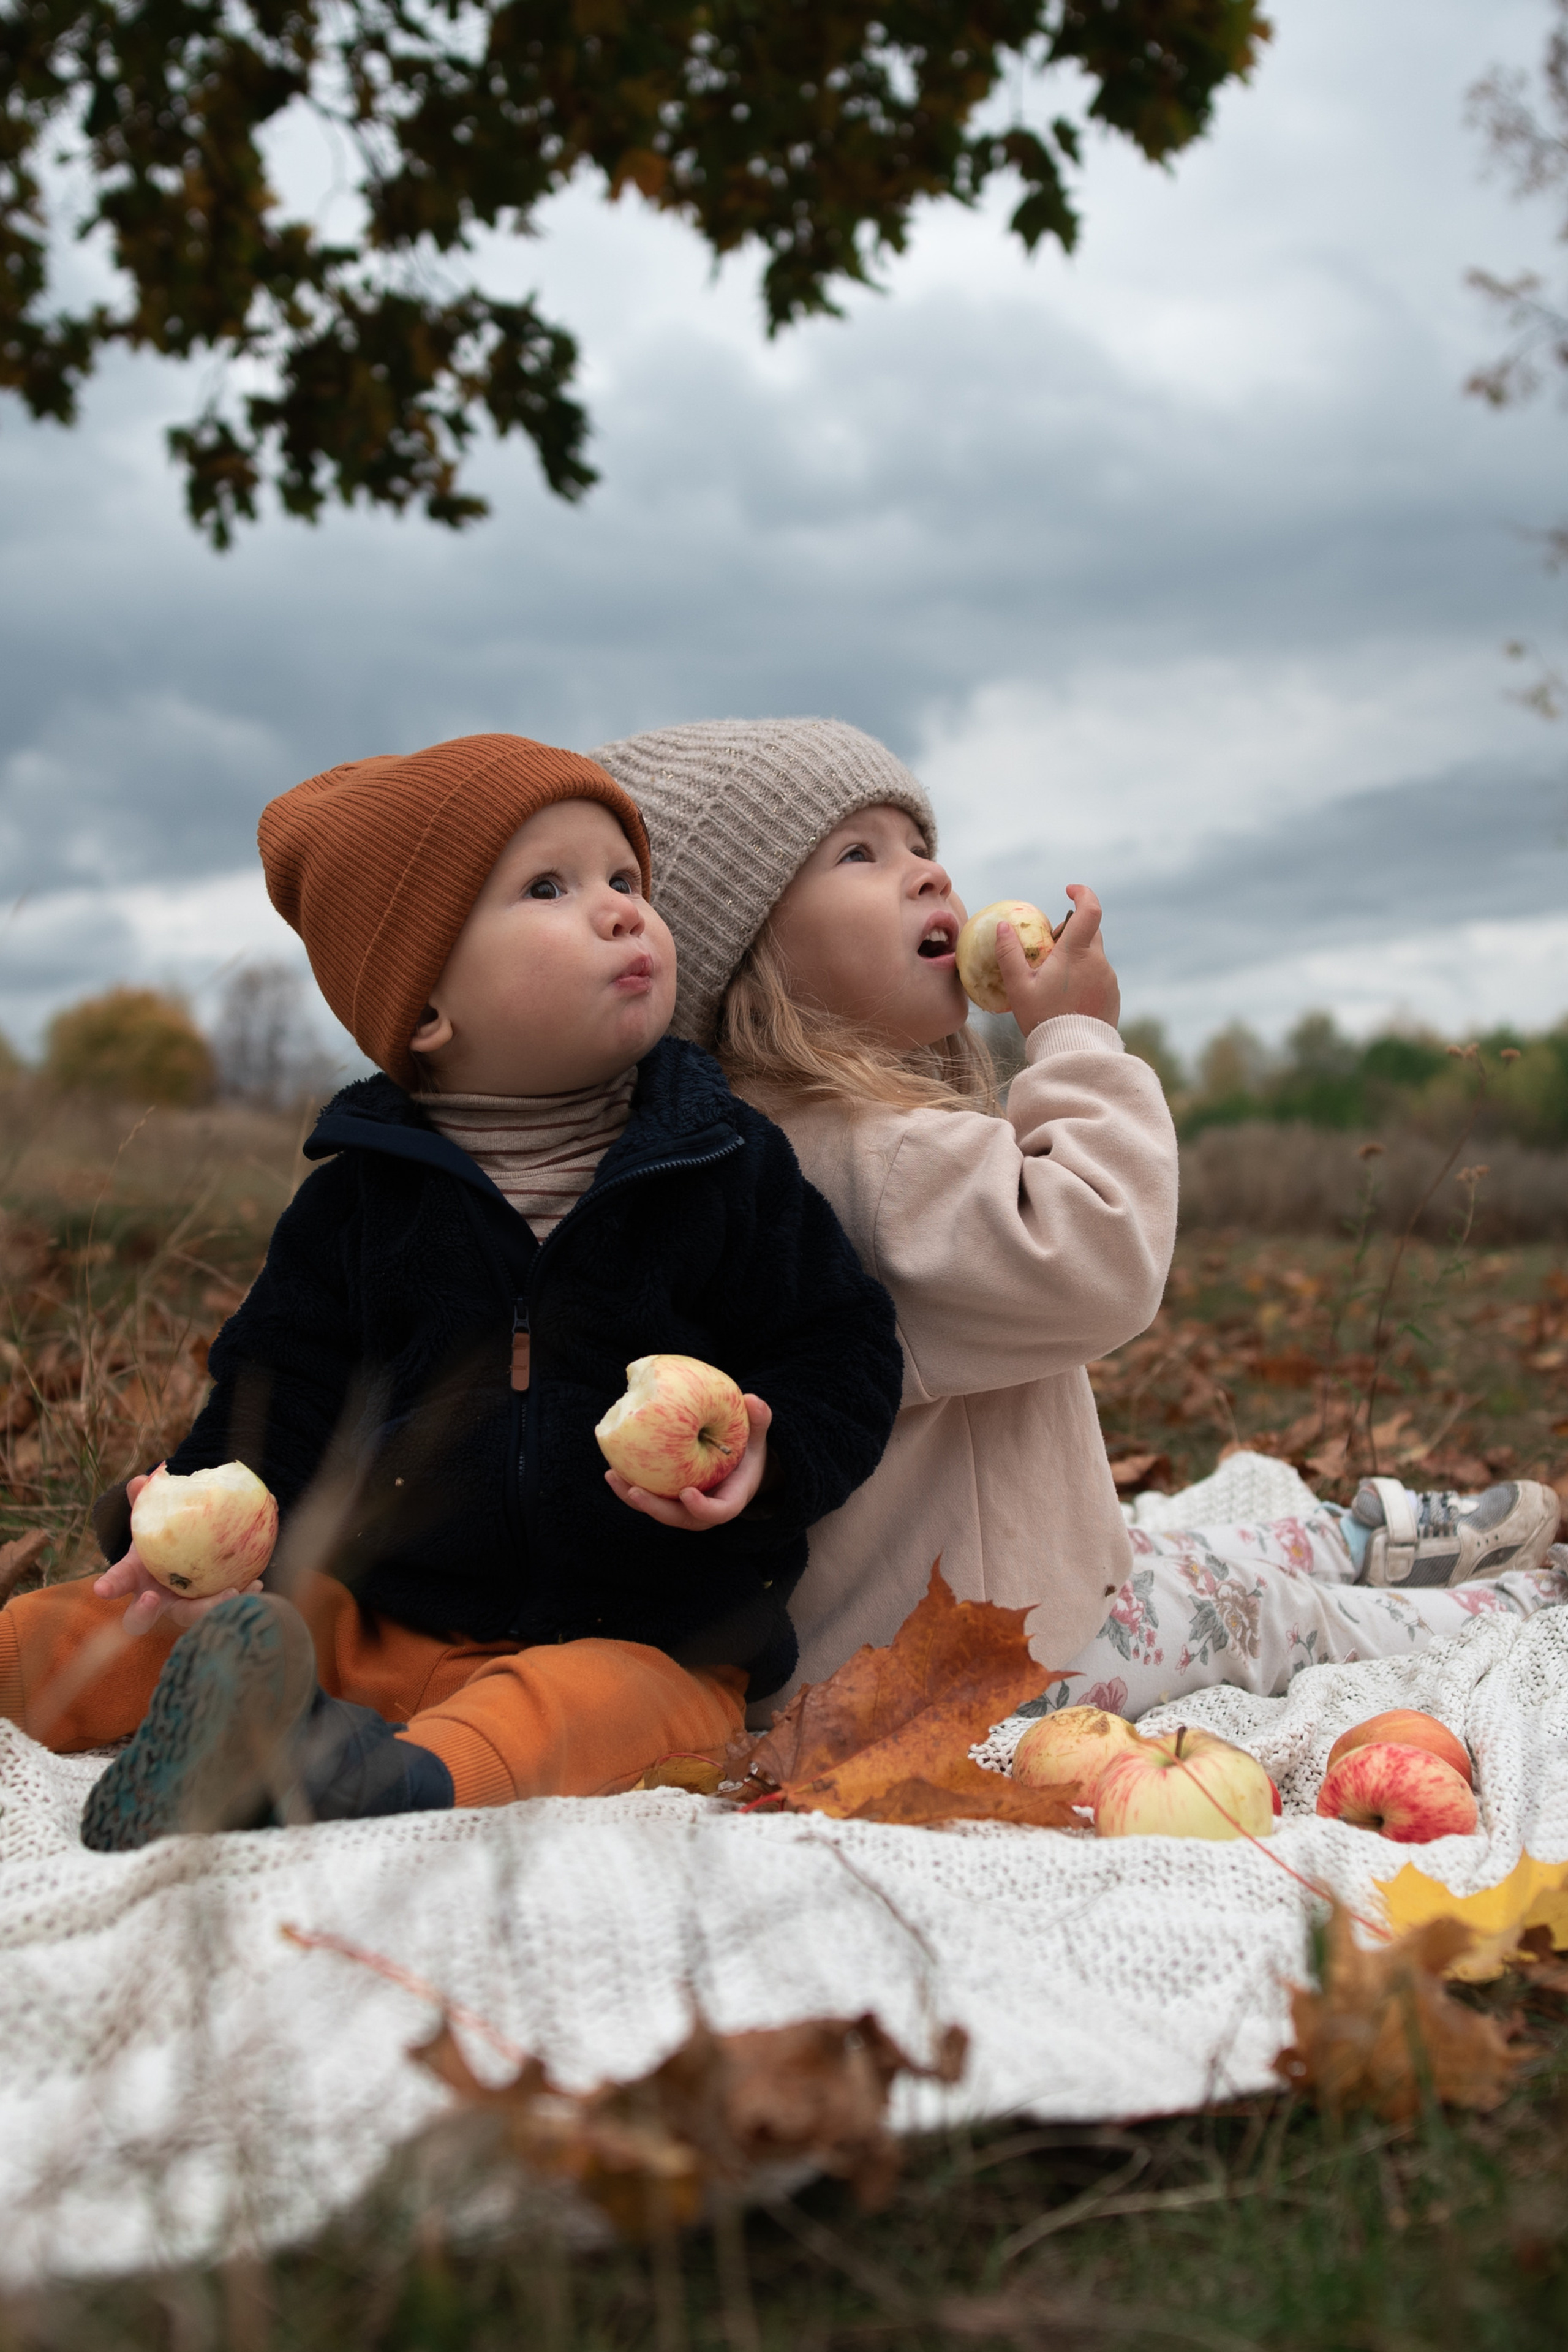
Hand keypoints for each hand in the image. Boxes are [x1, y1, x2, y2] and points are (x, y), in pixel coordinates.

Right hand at [92, 1471, 262, 1637]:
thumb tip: (142, 1481)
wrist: (185, 1553)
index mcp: (134, 1578)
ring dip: (206, 1609)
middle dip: (144, 1612)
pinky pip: (220, 1609)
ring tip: (229, 1593)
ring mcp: (179, 1608)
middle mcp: (153, 1600)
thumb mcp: (153, 1517)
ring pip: (188, 1617)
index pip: (117, 1582)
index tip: (101, 1590)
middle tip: (154, 1599)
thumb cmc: (162, 1535)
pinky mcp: (205, 1609)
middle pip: (140, 1618)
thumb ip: (145, 1500)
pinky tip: (255, 1585)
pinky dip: (239, 1597)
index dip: (109, 1586)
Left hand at [604, 1395, 773, 1530]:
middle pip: (678, 1517)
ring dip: (633, 1497)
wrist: (738, 1465)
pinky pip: (649, 1494)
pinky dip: (630, 1484)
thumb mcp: (757, 1435)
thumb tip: (752, 1400)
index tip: (686, 1493)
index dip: (701, 1508)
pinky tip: (612, 1467)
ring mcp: (683, 1506)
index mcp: (729, 1499)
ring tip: (613, 1476)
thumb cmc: (748, 1449)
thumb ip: (759, 1420)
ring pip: (657, 1509)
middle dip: (654, 1507)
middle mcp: (704, 1509)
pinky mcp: (668, 1497)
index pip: (717, 1512)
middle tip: (634, 1491)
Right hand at [995, 883, 1120, 1037]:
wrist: (1073, 1054)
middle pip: (1090, 932)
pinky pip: (1099, 976)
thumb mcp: (1019, 987)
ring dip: (1077, 958)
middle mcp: (1098, 961)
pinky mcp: (1113, 995)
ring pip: (1094, 956)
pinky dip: (1085, 977)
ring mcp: (1109, 979)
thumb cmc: (1043, 1019)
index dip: (1082, 893)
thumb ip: (1009, 954)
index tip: (1068, 891)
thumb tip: (1002, 926)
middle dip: (1071, 932)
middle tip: (1049, 949)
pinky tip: (1068, 998)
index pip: (1090, 909)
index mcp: (1077, 953)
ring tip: (1055, 982)